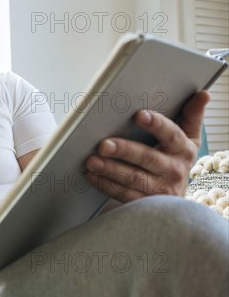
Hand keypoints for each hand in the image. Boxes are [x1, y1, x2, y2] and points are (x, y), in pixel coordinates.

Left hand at [85, 91, 209, 202]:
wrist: (175, 199)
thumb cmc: (174, 160)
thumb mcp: (187, 140)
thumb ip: (191, 116)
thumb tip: (203, 94)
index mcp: (183, 150)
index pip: (171, 134)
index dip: (156, 124)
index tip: (139, 115)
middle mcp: (172, 170)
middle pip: (147, 158)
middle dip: (124, 150)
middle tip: (104, 144)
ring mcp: (158, 189)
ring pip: (132, 178)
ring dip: (110, 169)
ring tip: (92, 161)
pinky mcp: (143, 201)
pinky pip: (122, 194)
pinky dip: (105, 184)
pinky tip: (92, 175)